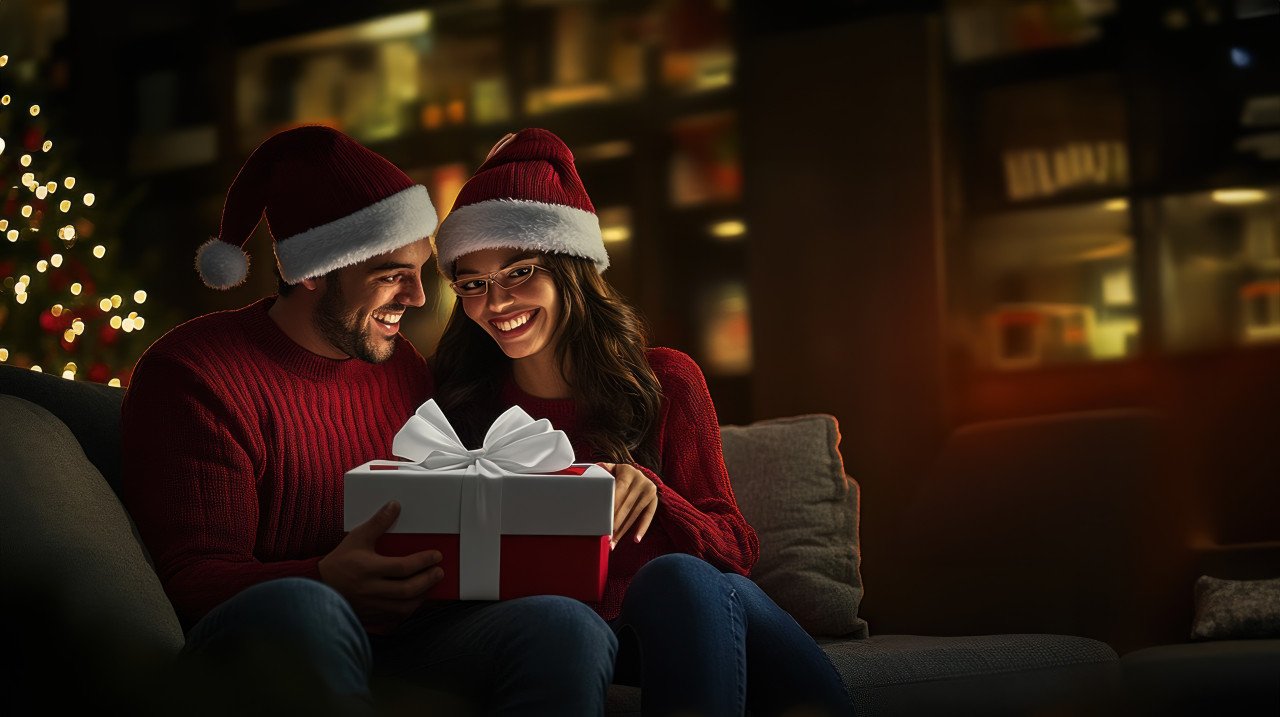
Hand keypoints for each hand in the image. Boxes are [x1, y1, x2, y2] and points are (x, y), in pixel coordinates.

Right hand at [318, 500, 443, 624]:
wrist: (318, 586)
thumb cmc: (339, 562)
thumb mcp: (357, 538)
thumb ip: (377, 523)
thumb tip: (394, 506)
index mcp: (368, 569)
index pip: (403, 567)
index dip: (423, 562)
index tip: (436, 556)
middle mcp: (371, 589)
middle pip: (407, 589)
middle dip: (427, 580)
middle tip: (439, 571)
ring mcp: (371, 605)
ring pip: (403, 607)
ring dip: (421, 597)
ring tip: (430, 585)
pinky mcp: (371, 615)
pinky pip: (395, 616)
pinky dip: (408, 609)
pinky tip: (415, 600)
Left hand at [598, 462, 657, 549]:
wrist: (638, 474)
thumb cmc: (617, 475)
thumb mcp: (610, 469)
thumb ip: (601, 472)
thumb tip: (590, 476)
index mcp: (627, 471)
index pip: (618, 491)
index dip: (610, 507)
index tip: (602, 521)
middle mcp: (640, 480)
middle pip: (625, 505)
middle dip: (614, 522)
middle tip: (605, 537)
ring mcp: (649, 490)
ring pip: (634, 514)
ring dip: (623, 530)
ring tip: (613, 542)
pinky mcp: (654, 500)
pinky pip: (648, 516)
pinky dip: (642, 529)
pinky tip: (635, 540)